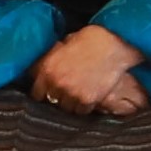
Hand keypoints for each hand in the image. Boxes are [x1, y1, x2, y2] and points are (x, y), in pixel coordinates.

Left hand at [29, 25, 147, 119]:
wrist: (115, 45)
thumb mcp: (66, 44)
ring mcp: (72, 93)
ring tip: (80, 94)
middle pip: (52, 102)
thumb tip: (50, 65)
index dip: (43, 93)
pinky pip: (82, 111)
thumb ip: (55, 58)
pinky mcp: (88, 100)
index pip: (36, 93)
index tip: (48, 93)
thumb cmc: (91, 39)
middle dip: (58, 97)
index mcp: (48, 68)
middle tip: (67, 92)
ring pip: (67, 108)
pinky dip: (85, 106)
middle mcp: (57, 83)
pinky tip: (90, 96)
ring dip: (72, 103)